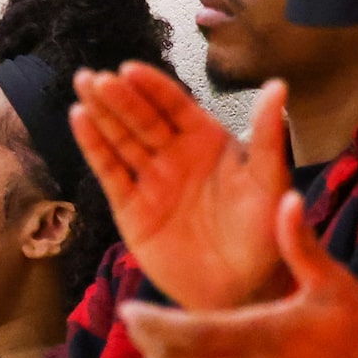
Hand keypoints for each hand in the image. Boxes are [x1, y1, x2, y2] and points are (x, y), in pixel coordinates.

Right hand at [72, 67, 293, 309]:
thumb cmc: (263, 233)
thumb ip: (268, 134)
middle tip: (97, 78)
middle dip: (118, 97)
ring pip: (121, 139)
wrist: (241, 288)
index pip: (175, 105)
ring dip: (100, 113)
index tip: (130, 69)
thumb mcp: (269, 181)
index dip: (152, 88)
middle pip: (141, 118)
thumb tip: (278, 85)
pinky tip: (79, 119)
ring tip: (82, 85)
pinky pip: (110, 172)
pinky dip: (94, 147)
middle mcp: (175, 154)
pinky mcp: (131, 208)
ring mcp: (151, 180)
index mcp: (207, 141)